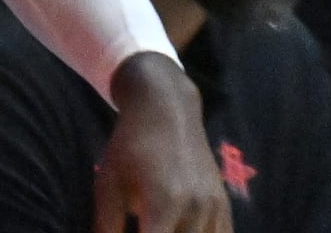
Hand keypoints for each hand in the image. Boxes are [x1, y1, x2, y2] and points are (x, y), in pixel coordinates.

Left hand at [91, 55, 228, 232]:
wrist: (167, 110)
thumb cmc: (130, 147)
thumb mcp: (108, 187)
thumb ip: (106, 228)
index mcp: (165, 203)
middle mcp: (196, 207)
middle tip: (141, 229)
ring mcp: (214, 205)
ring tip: (162, 229)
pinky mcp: (223, 202)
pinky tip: (185, 232)